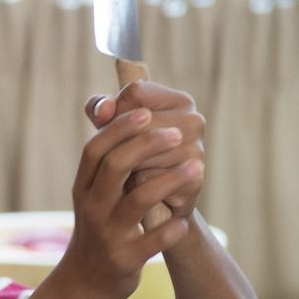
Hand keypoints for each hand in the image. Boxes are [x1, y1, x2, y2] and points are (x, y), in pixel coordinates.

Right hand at [61, 101, 198, 298]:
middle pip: (115, 166)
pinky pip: (153, 240)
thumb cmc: (97, 227)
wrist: (84, 282)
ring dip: (171, 179)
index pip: (95, 148)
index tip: (146, 112)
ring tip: (198, 167)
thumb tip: (117, 111)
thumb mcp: (91, 194)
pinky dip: (171, 228)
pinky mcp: (124, 259)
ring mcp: (107, 234)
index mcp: (83, 187)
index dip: (120, 127)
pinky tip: (183, 219)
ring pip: (138, 199)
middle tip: (179, 133)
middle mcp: (91, 207)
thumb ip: (106, 160)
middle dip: (148, 144)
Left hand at [84, 81, 205, 221]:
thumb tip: (103, 110)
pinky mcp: (192, 180)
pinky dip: (135, 186)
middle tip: (119, 158)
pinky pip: (147, 180)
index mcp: (179, 101)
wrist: (152, 205)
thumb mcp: (113, 129)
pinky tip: (139, 188)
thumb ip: (101, 110)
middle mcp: (194, 121)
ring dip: (126, 167)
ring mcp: (197, 150)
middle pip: (138, 122)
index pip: (135, 92)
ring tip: (130, 174)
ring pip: (140, 153)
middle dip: (120, 143)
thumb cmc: (131, 158)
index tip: (113, 127)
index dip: (115, 111)